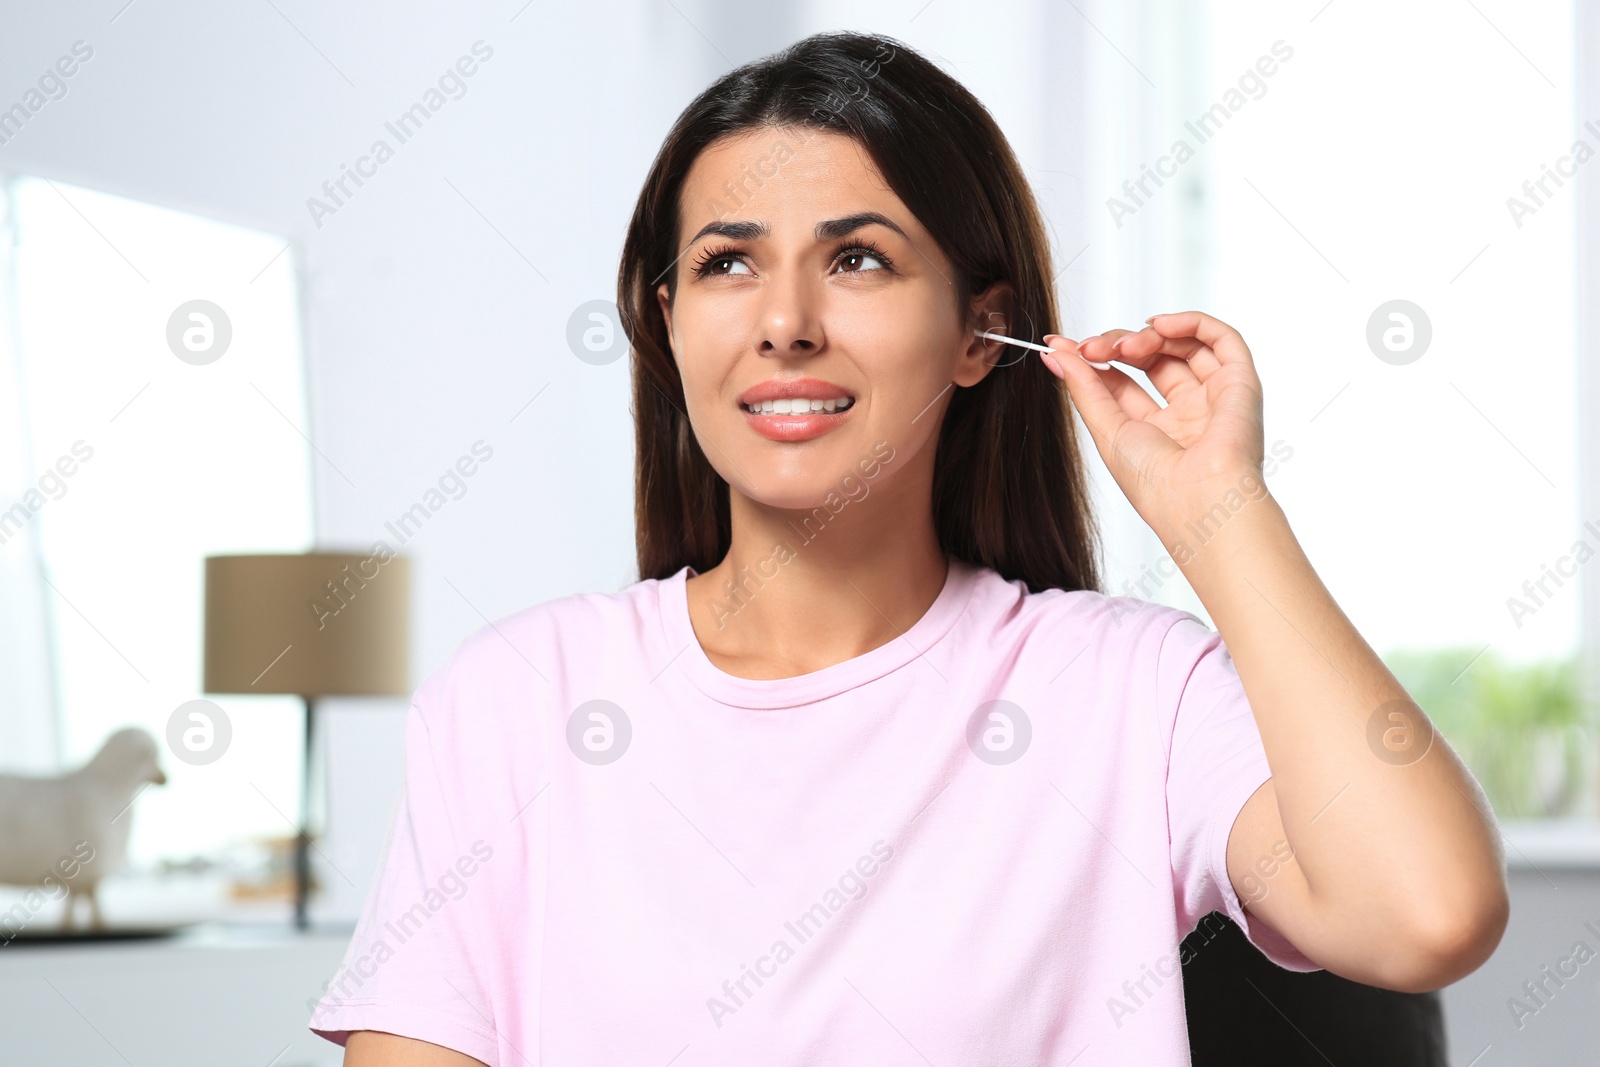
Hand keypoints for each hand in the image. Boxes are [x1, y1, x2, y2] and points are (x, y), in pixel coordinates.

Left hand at [1040, 311, 1265, 539]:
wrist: (1197, 501)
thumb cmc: (1155, 484)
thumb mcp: (1106, 429)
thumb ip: (1084, 388)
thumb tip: (1055, 354)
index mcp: (1154, 431)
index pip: (1123, 381)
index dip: (1094, 359)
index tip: (1062, 345)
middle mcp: (1186, 413)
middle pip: (1152, 358)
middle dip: (1118, 345)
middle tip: (1092, 349)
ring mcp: (1214, 398)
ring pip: (1184, 345)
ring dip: (1148, 335)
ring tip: (1125, 345)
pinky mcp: (1240, 384)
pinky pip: (1223, 340)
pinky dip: (1191, 322)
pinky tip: (1160, 324)